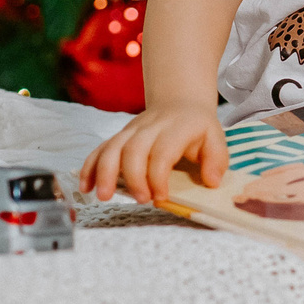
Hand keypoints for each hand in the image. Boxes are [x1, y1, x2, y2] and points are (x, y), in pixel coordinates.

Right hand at [79, 105, 230, 203]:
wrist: (179, 103)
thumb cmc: (197, 128)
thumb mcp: (216, 138)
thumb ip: (217, 160)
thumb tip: (211, 181)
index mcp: (176, 128)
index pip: (162, 151)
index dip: (158, 175)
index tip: (160, 196)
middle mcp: (150, 127)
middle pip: (133, 149)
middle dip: (132, 177)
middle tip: (140, 200)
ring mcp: (131, 130)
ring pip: (111, 147)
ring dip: (104, 172)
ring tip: (103, 195)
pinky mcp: (119, 137)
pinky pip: (100, 149)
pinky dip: (90, 167)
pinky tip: (86, 187)